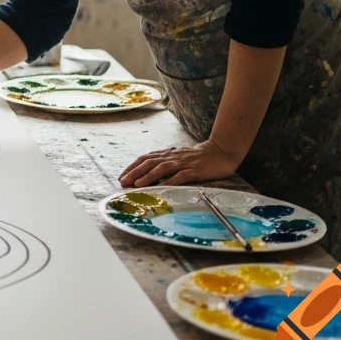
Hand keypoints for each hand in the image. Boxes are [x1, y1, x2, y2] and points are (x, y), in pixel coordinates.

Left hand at [118, 139, 241, 187]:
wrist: (219, 152)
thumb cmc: (195, 158)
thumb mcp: (176, 158)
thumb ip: (163, 163)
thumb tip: (145, 174)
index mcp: (166, 154)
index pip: (144, 159)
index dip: (131, 167)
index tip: (121, 177)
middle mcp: (172, 157)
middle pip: (149, 163)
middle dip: (134, 172)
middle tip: (123, 182)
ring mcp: (183, 163)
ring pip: (162, 168)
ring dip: (148, 176)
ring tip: (137, 184)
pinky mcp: (194, 170)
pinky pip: (181, 175)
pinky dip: (171, 180)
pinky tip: (163, 186)